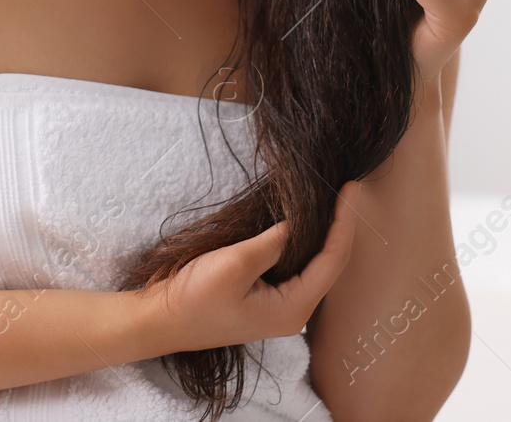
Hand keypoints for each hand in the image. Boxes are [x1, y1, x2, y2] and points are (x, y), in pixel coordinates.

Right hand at [135, 181, 361, 353]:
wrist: (160, 321)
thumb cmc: (194, 298)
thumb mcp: (235, 264)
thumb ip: (273, 243)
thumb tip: (298, 223)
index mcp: (293, 309)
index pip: (332, 260)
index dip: (344, 223)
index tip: (351, 188)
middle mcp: (294, 313)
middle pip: (330, 265)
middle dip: (341, 227)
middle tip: (348, 189)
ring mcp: (280, 308)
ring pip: (314, 267)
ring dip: (325, 234)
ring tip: (334, 201)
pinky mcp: (266, 300)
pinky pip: (296, 269)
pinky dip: (305, 244)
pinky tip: (305, 223)